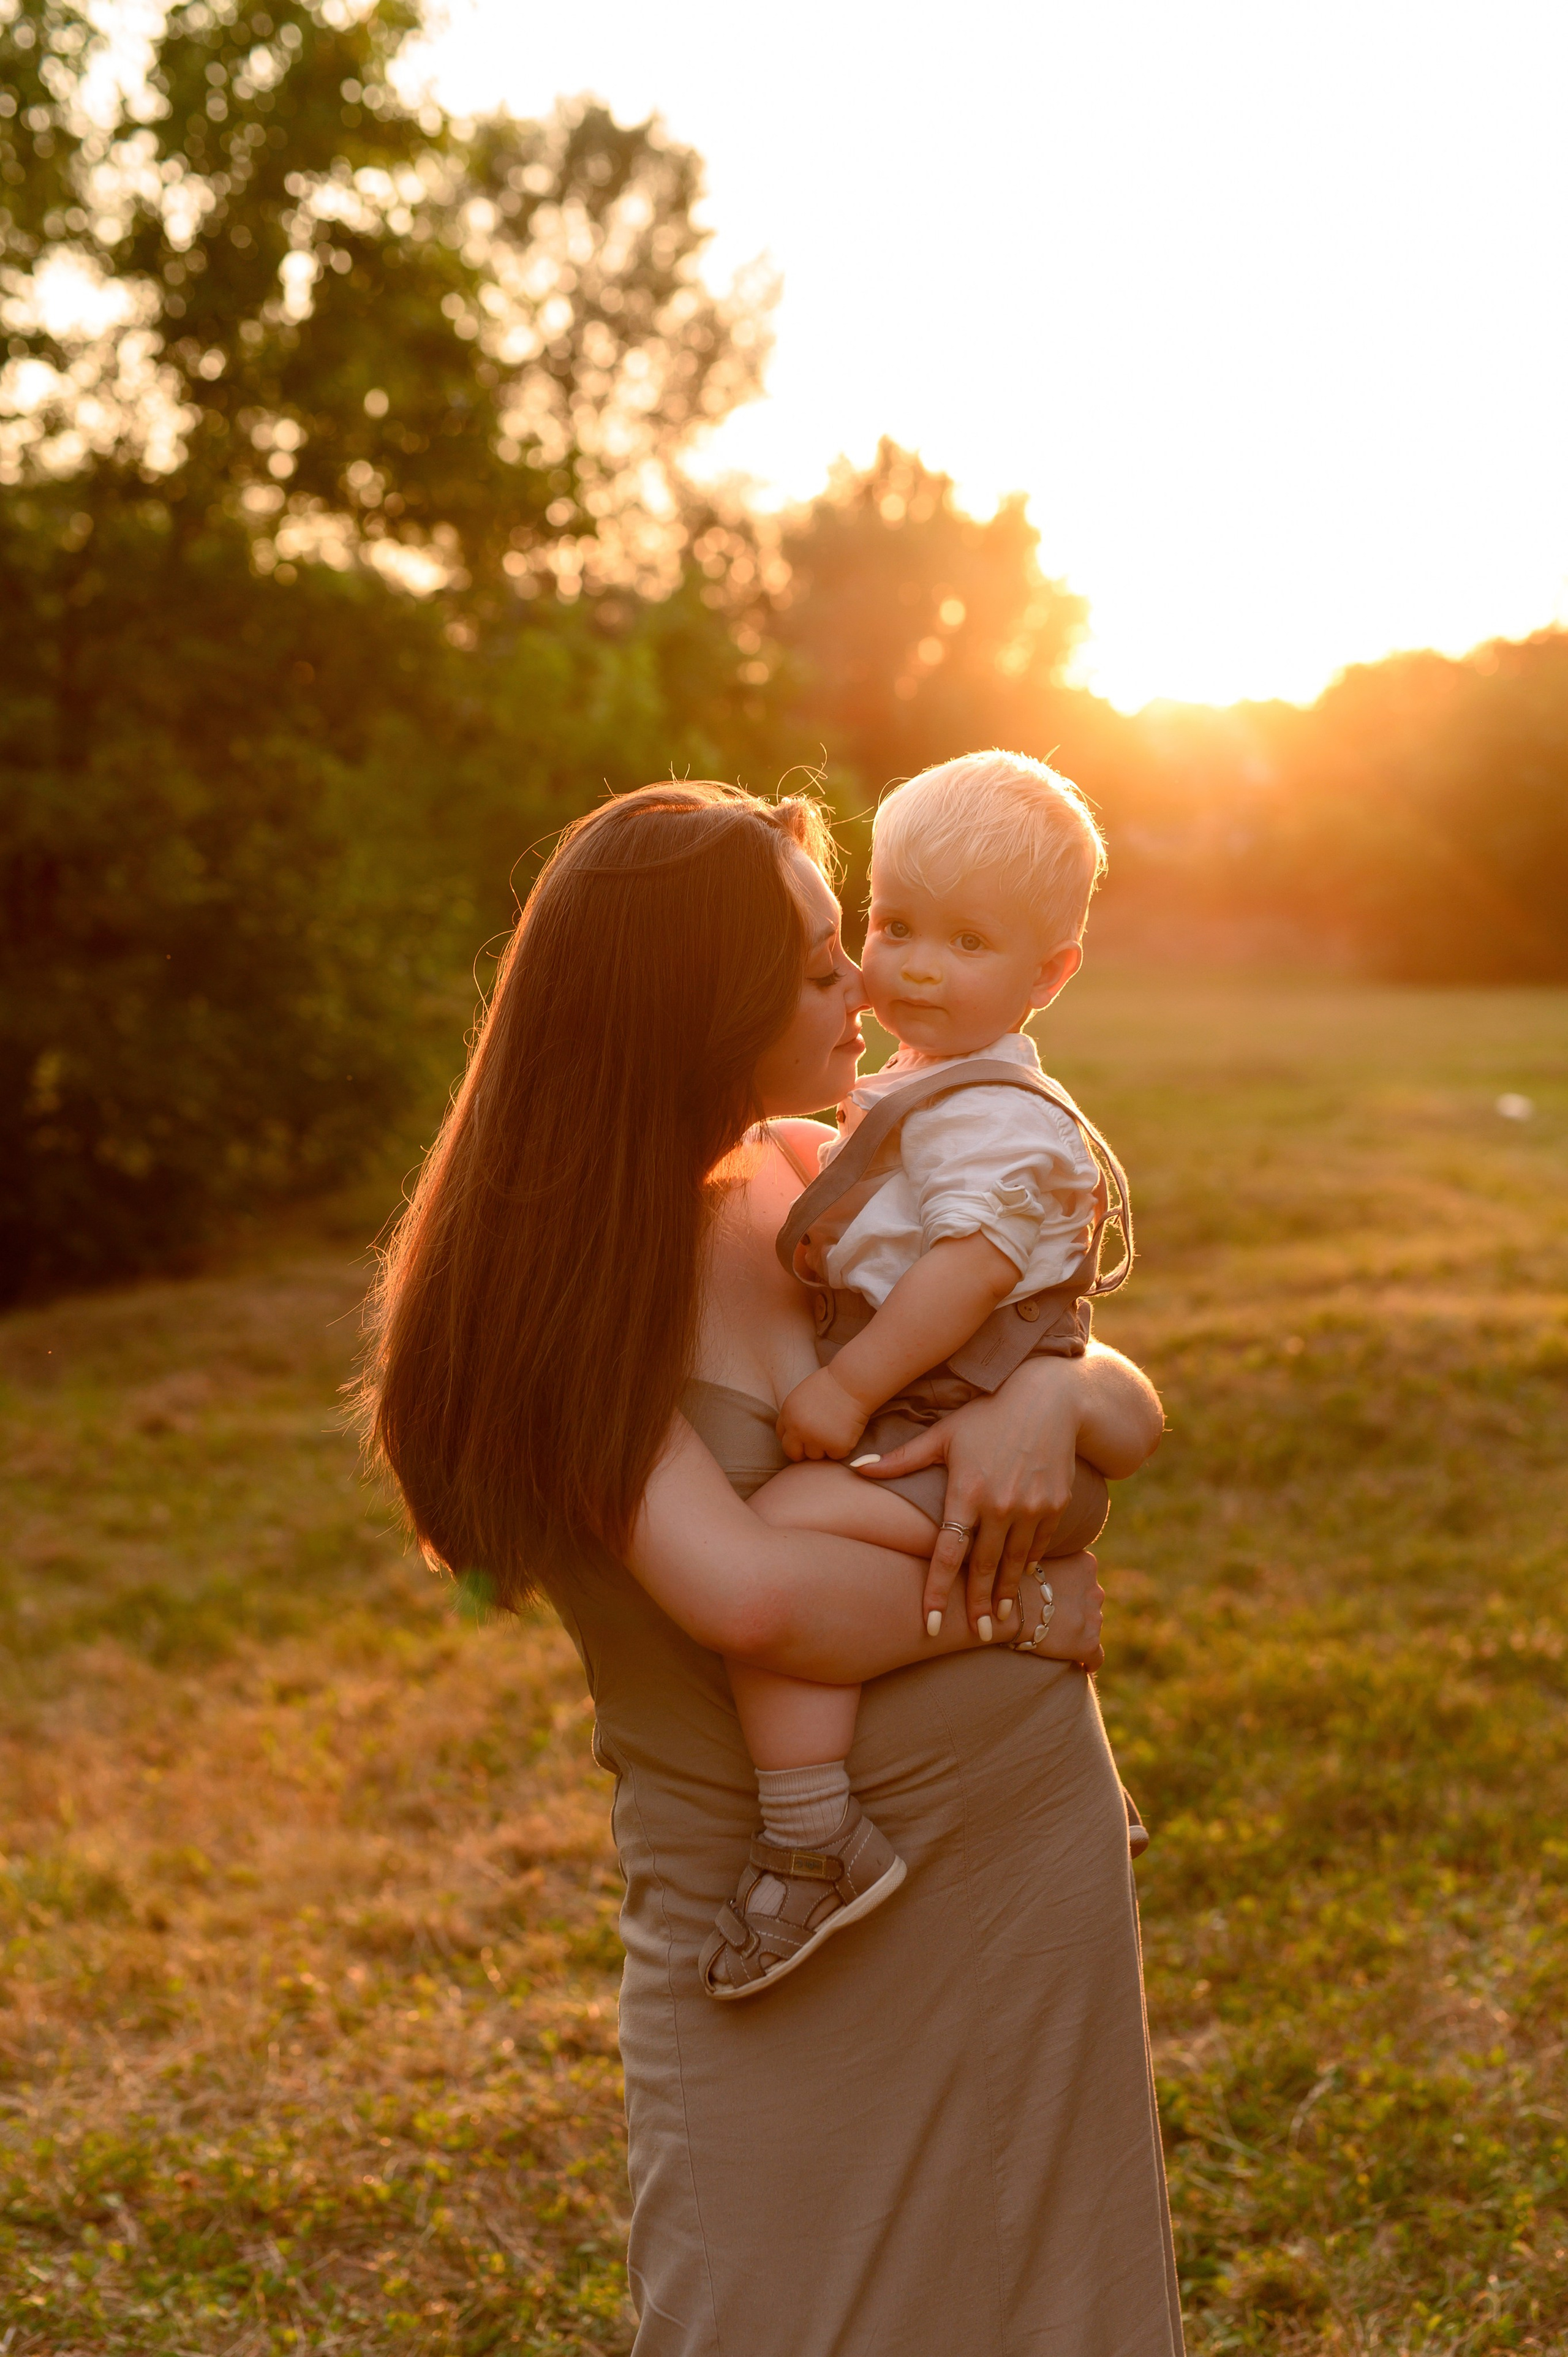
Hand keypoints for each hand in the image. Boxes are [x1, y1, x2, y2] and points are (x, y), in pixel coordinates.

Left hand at [777, 1366, 869, 1462]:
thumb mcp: (802, 1396)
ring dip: (824, 1447)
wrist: (854, 1382)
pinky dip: (842, 1447)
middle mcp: (798, 1430)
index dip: (794, 1438)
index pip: (782, 1437)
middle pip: (793, 1453)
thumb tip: (795, 1434)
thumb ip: (796, 1415)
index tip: (804, 1436)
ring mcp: (817, 1440)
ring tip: (836, 1428)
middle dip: (803, 1451)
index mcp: (788, 1415)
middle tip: (818, 1442)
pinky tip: (847, 1430)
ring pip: (816, 1456)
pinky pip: (836, 1455)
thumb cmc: (832, 1384)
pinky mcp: (836, 1446)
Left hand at [854, 1356, 1086, 1637]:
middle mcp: (1001, 1506)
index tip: (931, 1624)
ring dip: (1008, 1594)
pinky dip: (1029, 1564)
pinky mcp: (1056, 1505)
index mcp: (967, 1492)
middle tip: (978, 1636)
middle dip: (980, 1606)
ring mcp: (1032, 1508)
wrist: (1050, 1398)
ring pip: (1015, 1562)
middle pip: (985, 1567)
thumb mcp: (943, 1433)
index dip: (938, 1592)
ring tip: (1001, 1622)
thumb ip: (900, 1458)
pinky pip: (1040, 1545)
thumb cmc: (987, 1413)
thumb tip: (854, 1467)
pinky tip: (1024, 1581)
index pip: (947, 1554)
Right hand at [1017, 1550, 1104, 1668]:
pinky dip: (1090, 1661)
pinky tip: (1083, 1665)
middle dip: (1075, 1609)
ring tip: (1056, 1638)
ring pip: (1091, 1627)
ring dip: (1077, 1631)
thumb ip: (1050, 1560)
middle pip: (1089, 1602)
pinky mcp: (1088, 1644)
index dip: (1070, 1588)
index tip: (1058, 1596)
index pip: (1085, 1577)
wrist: (1006, 1607)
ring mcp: (1094, 1618)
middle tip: (1051, 1617)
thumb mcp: (1036, 1557)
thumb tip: (1045, 1568)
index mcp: (1085, 1565)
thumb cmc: (1012, 1580)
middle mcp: (1095, 1590)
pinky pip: (1095, 1657)